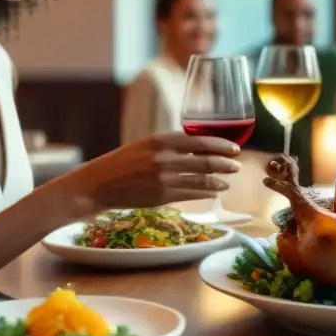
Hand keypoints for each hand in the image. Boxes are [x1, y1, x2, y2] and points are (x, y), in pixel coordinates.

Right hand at [62, 132, 242, 215]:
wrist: (98, 183)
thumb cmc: (122, 162)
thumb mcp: (146, 145)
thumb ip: (171, 146)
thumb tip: (199, 147)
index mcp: (161, 139)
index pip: (200, 140)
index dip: (221, 145)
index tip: (234, 148)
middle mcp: (164, 158)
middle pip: (205, 160)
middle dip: (225, 163)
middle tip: (237, 165)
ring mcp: (164, 178)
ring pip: (201, 179)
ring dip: (219, 180)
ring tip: (228, 181)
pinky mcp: (162, 196)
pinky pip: (191, 193)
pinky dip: (206, 192)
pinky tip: (214, 191)